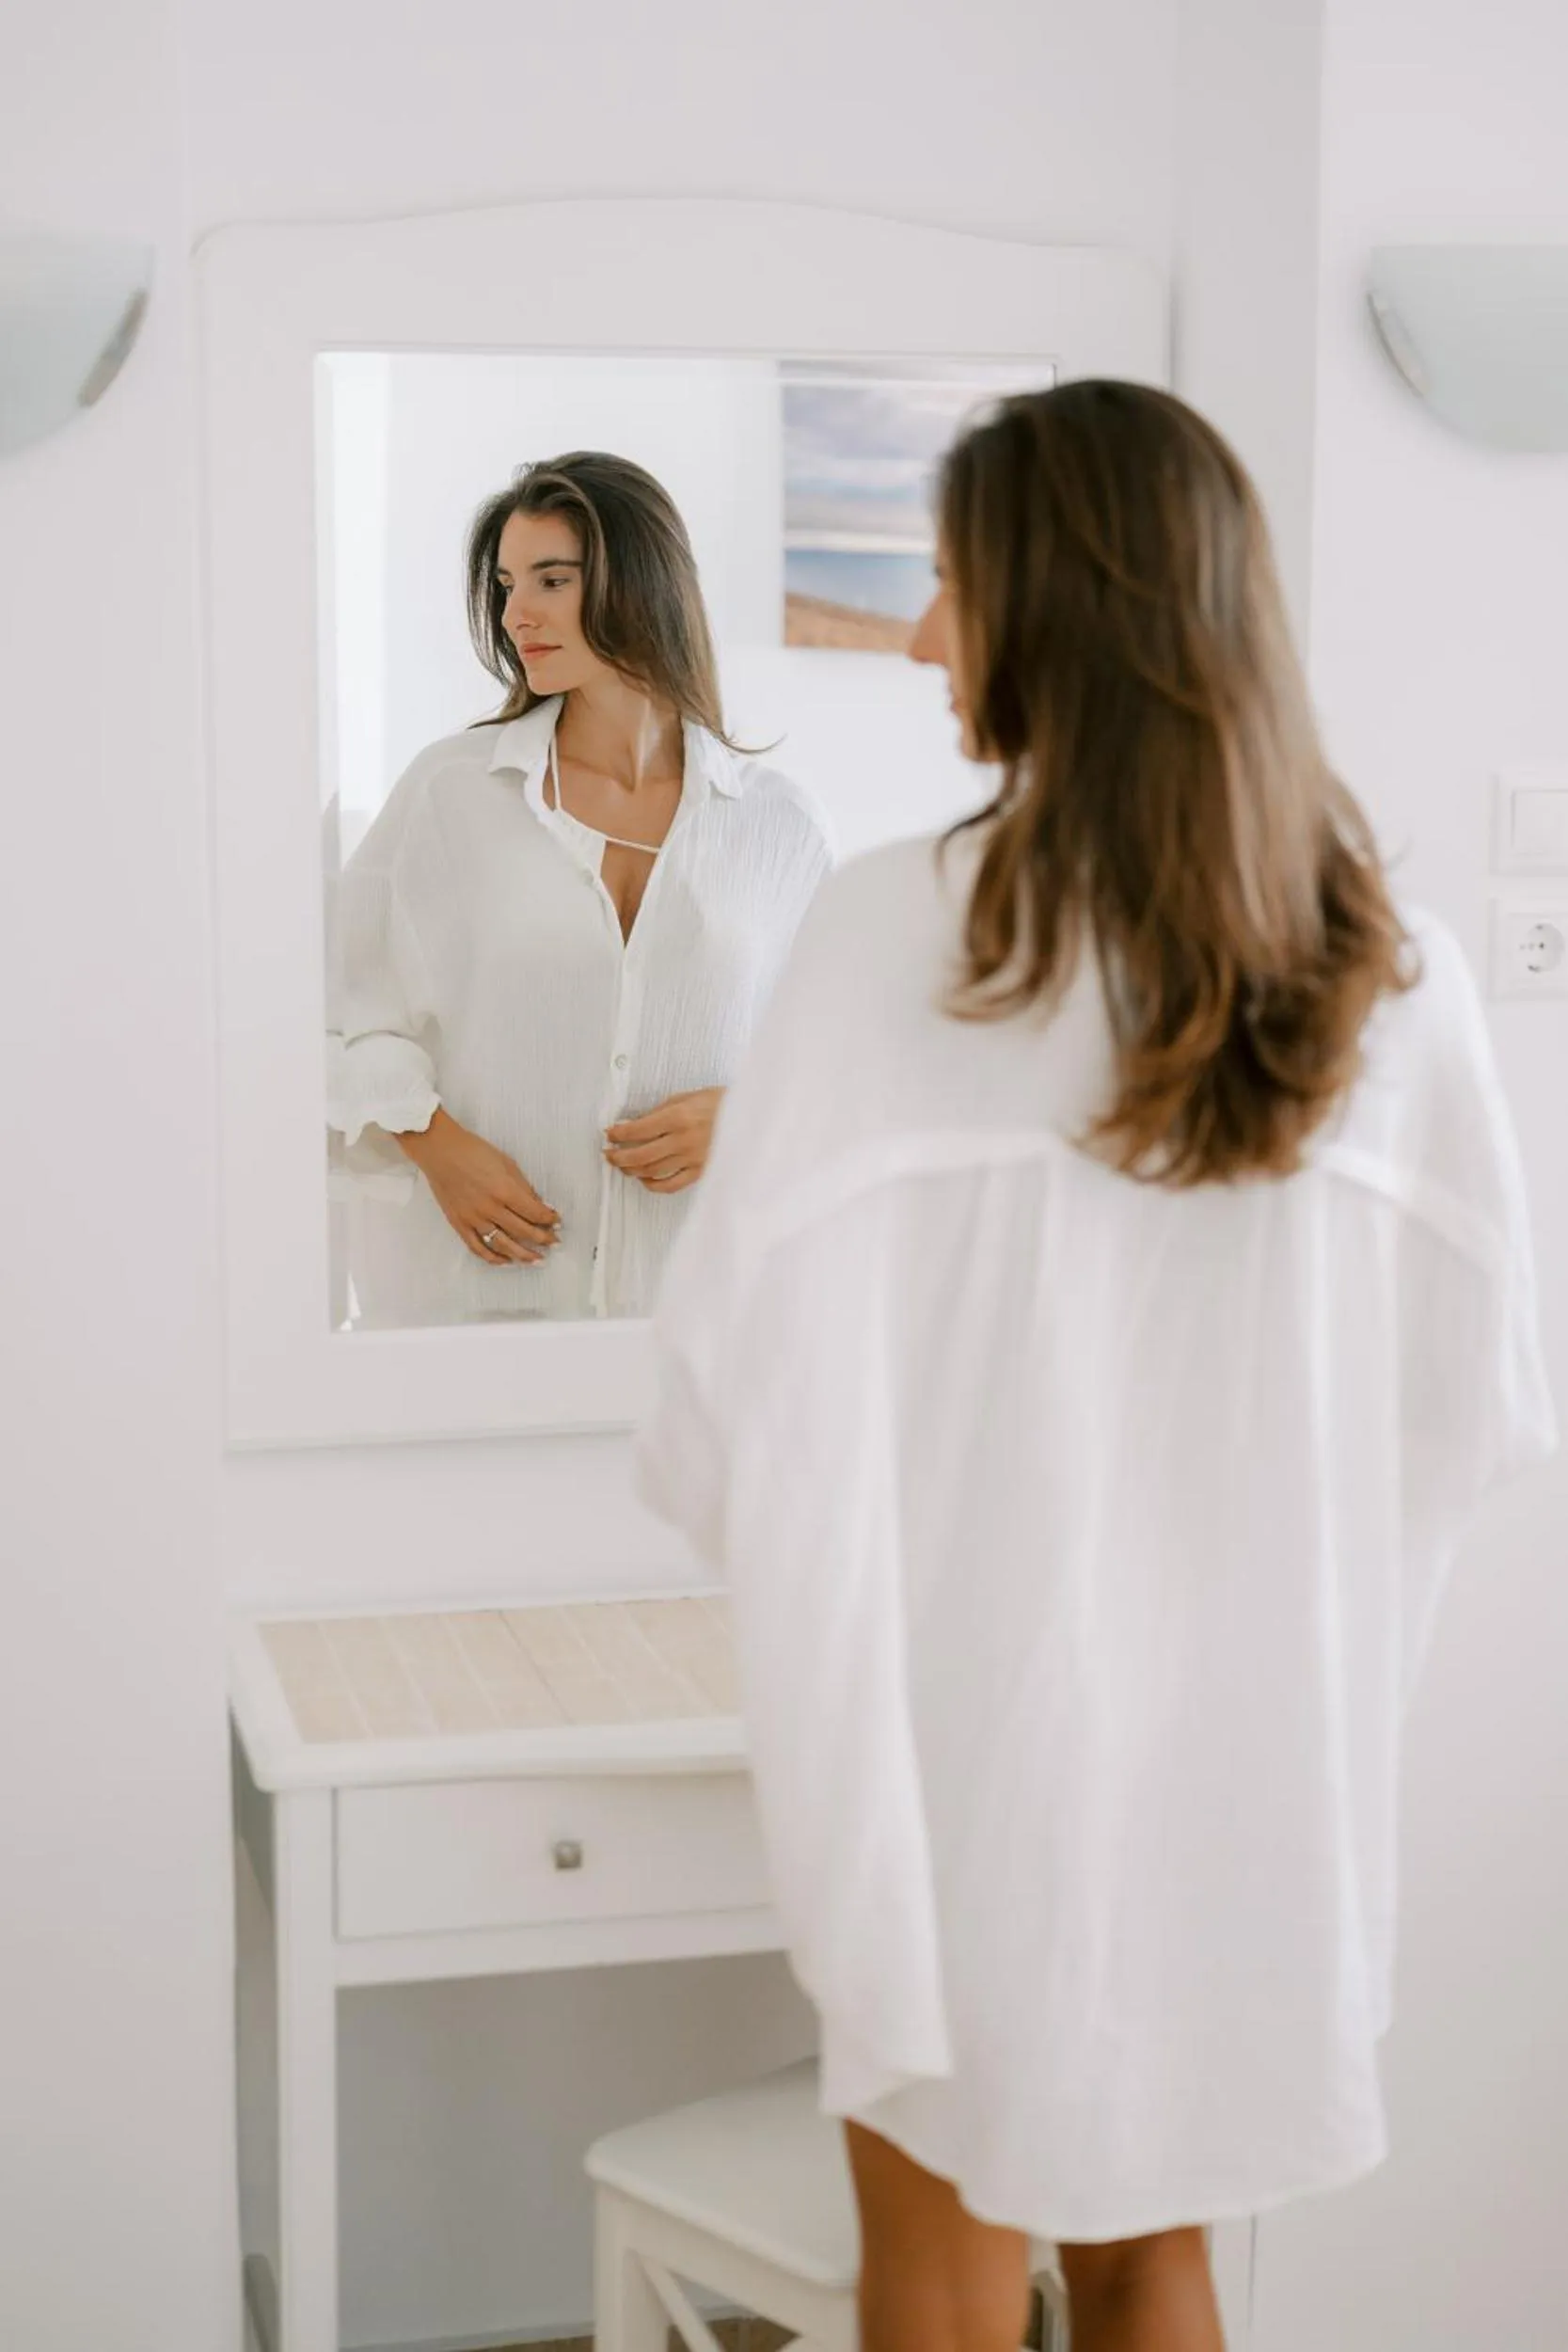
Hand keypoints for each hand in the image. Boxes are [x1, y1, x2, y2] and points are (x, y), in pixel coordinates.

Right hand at [396, 1107, 560, 1264]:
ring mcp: (473, 1219)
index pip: (535, 1213)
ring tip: (536, 1259)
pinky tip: (506, 1260)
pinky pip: (478, 1248)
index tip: (557, 1222)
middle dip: (543, 1239)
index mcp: (505, 1190)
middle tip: (554, 1243)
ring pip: (503, 1245)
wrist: (440, 1151)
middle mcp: (491, 1208)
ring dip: (523, 1255)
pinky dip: (493, 1258)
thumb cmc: (473, 1151)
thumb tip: (539, 1204)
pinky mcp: (459, 1224)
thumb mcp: (507, 1163)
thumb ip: (523, 1187)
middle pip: (523, 1232)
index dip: (550, 1220)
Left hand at [604, 1088, 723, 1194]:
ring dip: (632, 1170)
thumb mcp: (687, 1097)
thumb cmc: (719, 1103)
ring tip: (623, 1166)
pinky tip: (645, 1180)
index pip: (638, 1130)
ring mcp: (692, 1159)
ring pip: (652, 1171)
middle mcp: (683, 1140)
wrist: (749, 1117)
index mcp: (678, 1117)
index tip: (610, 1134)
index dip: (619, 1134)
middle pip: (640, 1155)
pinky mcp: (700, 1172)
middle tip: (609, 1155)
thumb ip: (660, 1112)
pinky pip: (671, 1185)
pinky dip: (653, 1185)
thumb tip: (635, 1125)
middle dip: (618, 1157)